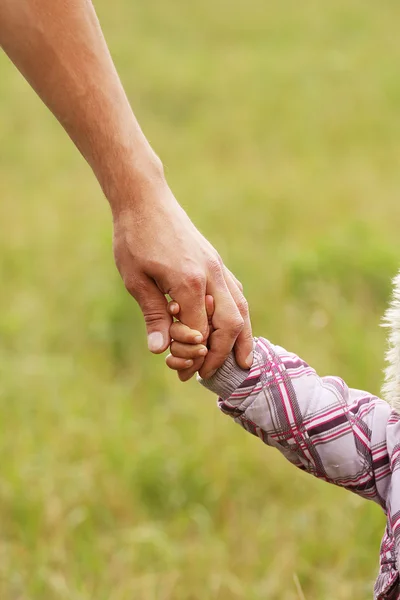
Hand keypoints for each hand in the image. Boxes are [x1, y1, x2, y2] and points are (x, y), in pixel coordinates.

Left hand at [112, 179, 252, 378]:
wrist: (145, 199)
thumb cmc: (135, 237)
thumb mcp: (136, 278)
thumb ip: (153, 314)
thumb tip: (159, 350)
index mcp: (189, 282)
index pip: (199, 332)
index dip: (192, 356)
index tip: (180, 372)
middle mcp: (211, 276)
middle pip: (230, 324)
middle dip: (223, 354)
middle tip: (210, 375)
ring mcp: (217, 267)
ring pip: (241, 308)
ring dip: (242, 338)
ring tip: (243, 361)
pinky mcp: (216, 262)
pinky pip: (236, 294)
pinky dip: (239, 315)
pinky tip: (236, 327)